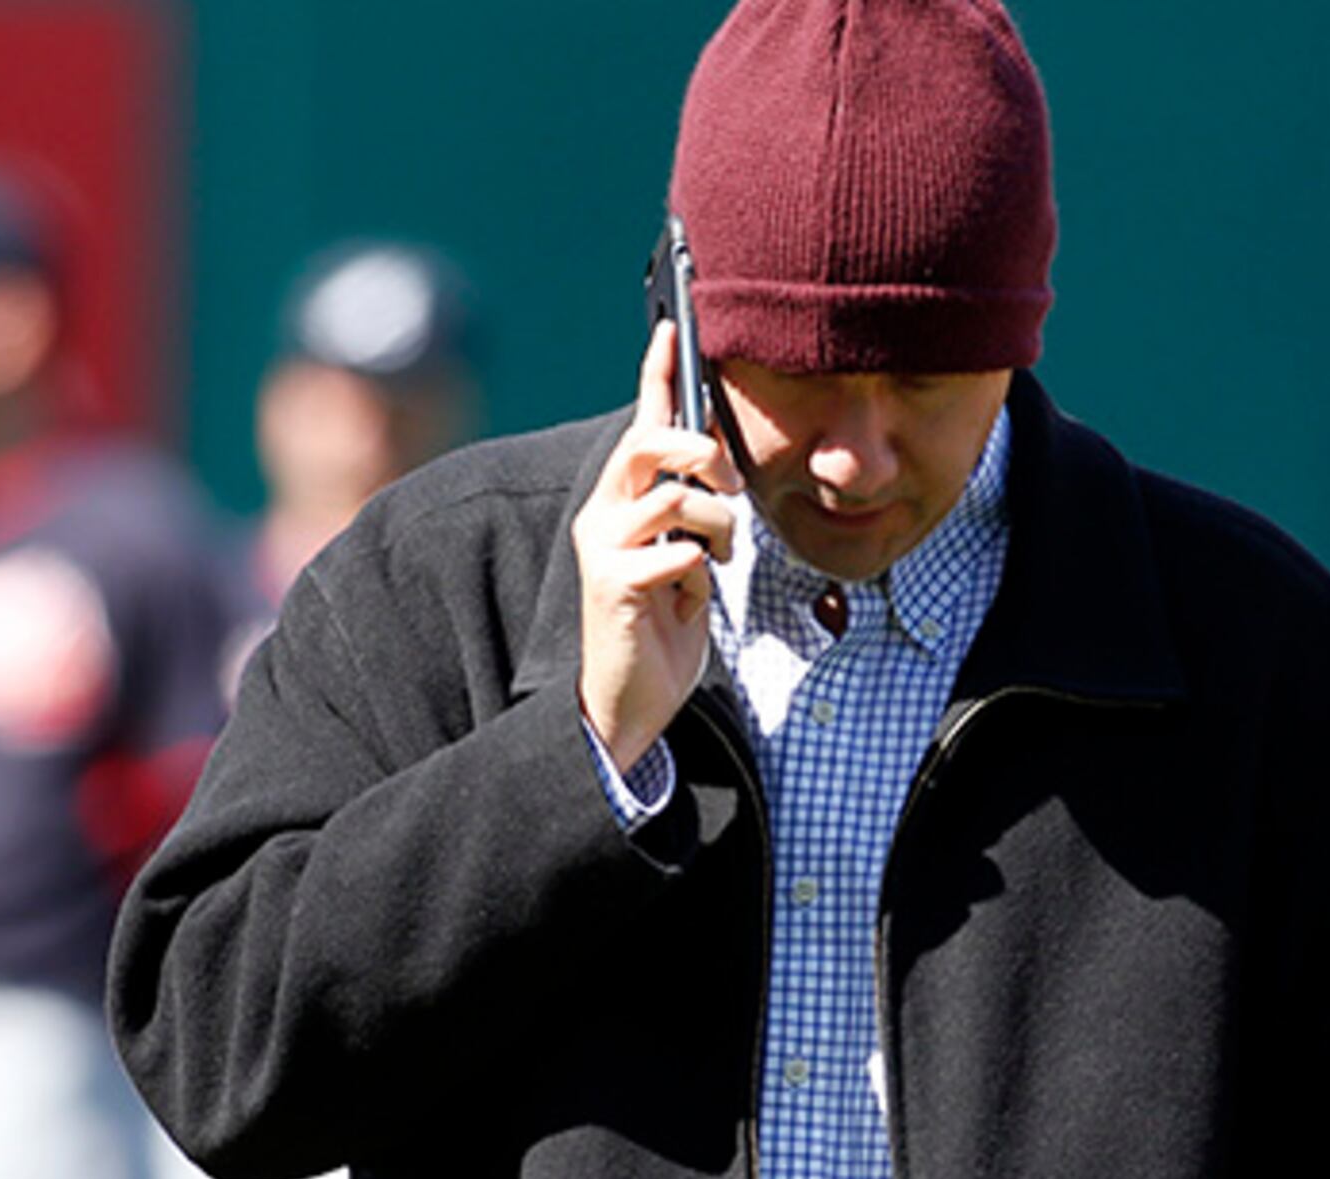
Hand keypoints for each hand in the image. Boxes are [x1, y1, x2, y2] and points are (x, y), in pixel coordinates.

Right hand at [572, 321, 739, 769]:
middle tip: (727, 483)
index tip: (671, 328)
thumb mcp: (686, 555)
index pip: (639, 425)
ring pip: (676, 498)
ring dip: (715, 529)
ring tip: (715, 563)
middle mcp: (603, 514)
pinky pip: (676, 554)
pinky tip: (688, 602)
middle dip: (699, 450)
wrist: (628, 700)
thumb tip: (718, 464)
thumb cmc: (661, 626)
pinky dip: (697, 578)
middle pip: (648, 444)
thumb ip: (693, 511)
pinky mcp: (612, 583)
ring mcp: (603, 547)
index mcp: (622, 501)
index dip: (655, 377)